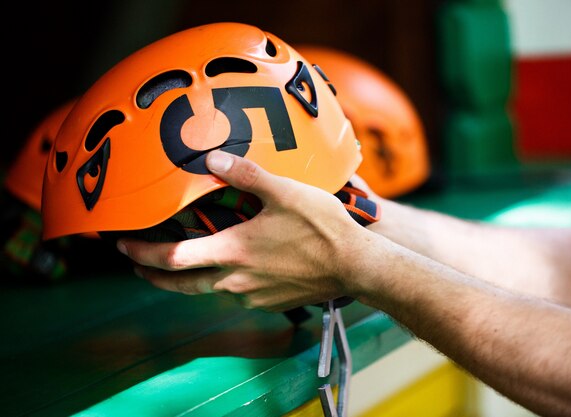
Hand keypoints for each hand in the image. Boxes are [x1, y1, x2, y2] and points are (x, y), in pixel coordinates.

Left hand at [117, 150, 370, 311]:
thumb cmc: (322, 229)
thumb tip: (213, 157)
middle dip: (153, 276)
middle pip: (181, 284)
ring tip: (184, 262)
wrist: (355, 267)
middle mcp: (235, 280)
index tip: (123, 247)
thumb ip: (246, 175)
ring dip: (190, 278)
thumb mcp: (284, 192)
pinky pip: (237, 293)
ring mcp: (252, 295)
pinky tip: (234, 267)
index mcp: (232, 252)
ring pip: (209, 289)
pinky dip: (224, 281)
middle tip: (137, 266)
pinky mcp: (270, 302)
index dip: (142, 254)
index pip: (172, 258)